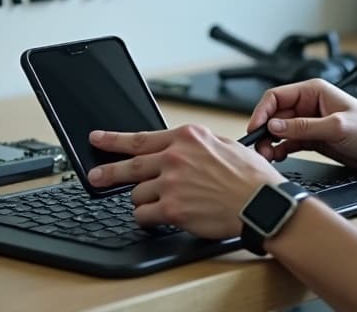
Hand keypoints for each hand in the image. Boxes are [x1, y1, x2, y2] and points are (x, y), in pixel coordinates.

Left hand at [88, 125, 284, 238]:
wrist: (262, 203)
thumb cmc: (251, 177)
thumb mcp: (224, 145)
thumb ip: (195, 146)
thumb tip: (177, 149)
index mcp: (187, 137)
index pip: (140, 138)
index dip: (114, 140)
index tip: (98, 139)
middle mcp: (175, 157)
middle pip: (129, 166)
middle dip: (107, 172)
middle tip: (94, 176)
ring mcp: (171, 183)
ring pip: (137, 194)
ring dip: (145, 201)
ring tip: (165, 204)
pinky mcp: (172, 209)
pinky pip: (144, 216)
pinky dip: (148, 219)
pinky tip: (161, 218)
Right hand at [248, 78, 356, 172]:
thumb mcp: (337, 127)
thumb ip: (304, 127)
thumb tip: (275, 127)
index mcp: (313, 91)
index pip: (277, 96)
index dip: (262, 112)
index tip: (255, 129)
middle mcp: (309, 105)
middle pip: (275, 115)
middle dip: (264, 131)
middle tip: (259, 149)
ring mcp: (310, 123)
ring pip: (279, 131)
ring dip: (270, 142)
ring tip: (267, 156)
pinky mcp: (313, 140)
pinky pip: (288, 143)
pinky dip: (280, 150)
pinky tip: (278, 157)